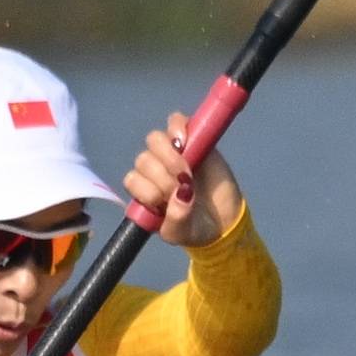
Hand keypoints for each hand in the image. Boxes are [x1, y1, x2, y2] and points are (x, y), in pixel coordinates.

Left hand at [124, 110, 242, 247]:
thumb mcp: (181, 234)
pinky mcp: (192, 139)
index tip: (165, 201)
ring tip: (187, 171)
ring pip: (154, 140)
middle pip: (143, 160)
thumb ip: (176, 220)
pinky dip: (177, 127)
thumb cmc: (195, 228)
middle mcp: (153, 171)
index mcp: (144, 192)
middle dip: (162, 177)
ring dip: (169, 156)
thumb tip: (182, 194)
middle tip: (183, 188)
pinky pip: (175, 121)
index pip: (132, 179)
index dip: (147, 189)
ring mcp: (172, 153)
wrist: (224, 220)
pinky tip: (184, 141)